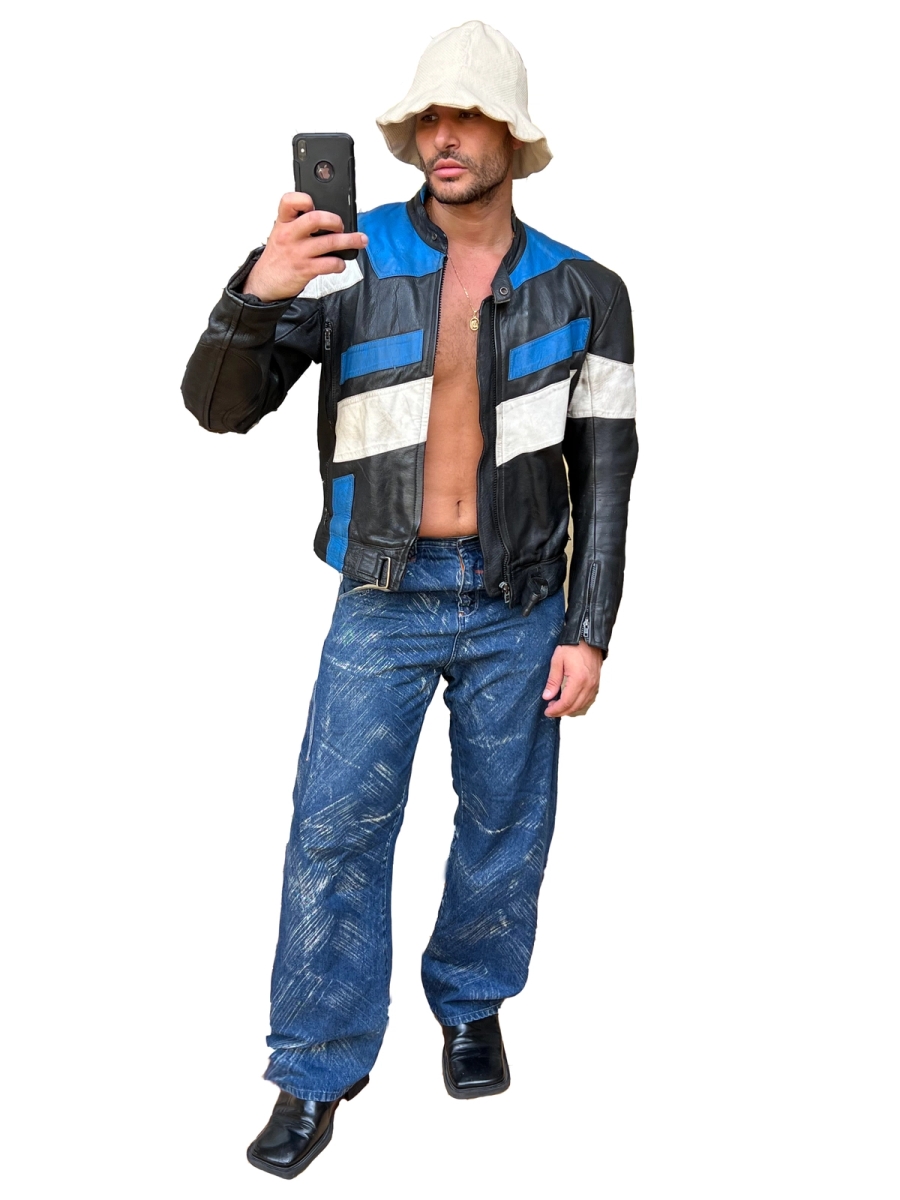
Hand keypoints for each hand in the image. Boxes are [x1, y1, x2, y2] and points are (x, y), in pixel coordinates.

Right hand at [241, 192, 368, 301]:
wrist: (265, 282)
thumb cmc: (278, 256)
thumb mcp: (281, 233)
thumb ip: (298, 223)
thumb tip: (327, 218)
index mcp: (283, 222)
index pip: (289, 201)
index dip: (304, 199)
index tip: (314, 203)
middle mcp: (290, 235)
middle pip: (315, 219)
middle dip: (335, 220)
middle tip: (341, 225)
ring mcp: (298, 253)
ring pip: (329, 242)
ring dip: (349, 241)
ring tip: (360, 240)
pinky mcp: (305, 269)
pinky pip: (329, 264)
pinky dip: (340, 264)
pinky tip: (340, 263)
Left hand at [542, 640, 603, 717]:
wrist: (587, 637)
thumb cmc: (572, 646)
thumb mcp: (557, 661)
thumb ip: (553, 681)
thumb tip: (547, 697)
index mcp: (579, 680)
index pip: (566, 702)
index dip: (556, 710)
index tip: (547, 711)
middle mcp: (589, 685)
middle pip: (575, 706)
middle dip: (562, 712)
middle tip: (550, 710)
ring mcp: (595, 684)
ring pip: (583, 705)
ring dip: (570, 709)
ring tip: (558, 706)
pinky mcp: (596, 683)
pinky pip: (589, 699)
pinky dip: (579, 704)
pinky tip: (571, 701)